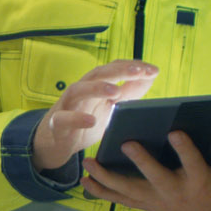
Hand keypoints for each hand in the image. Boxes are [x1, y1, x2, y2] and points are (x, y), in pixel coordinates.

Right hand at [31, 60, 158, 171]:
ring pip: (78, 90)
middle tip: (139, 71)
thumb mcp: (111, 106)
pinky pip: (64, 119)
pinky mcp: (57, 124)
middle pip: (98, 74)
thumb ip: (129, 91)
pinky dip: (77, 119)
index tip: (153, 70)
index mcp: (95, 84)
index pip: (114, 68)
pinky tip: (91, 121)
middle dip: (119, 70)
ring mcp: (67, 106)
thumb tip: (150, 75)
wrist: (56, 143)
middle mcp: (81, 90)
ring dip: (96, 88)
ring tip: (115, 91)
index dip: (132, 66)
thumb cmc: (85, 120)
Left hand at [81, 133, 210, 210]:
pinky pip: (121, 200)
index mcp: (199, 183)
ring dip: (108, 179)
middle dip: (141, 163)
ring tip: (89, 164)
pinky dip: (102, 191)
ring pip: (130, 192)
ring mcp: (157, 201)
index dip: (184, 149)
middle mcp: (175, 193)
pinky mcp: (146, 206)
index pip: (192, 165)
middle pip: (155, 179)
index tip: (175, 131)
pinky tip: (84, 180)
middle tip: (126, 143)